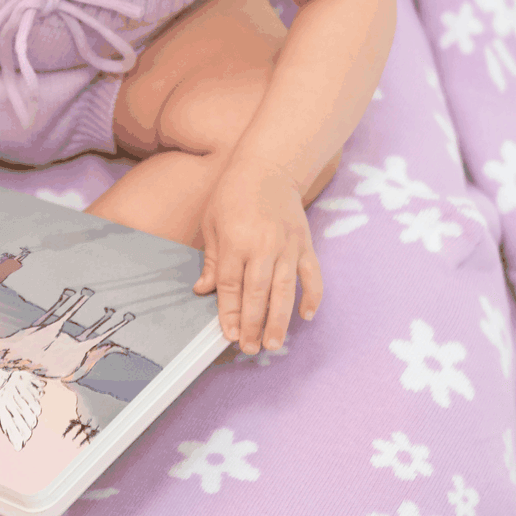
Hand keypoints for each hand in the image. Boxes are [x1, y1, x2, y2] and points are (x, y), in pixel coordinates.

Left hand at [193, 158, 322, 353]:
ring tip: (275, 344)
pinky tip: (307, 315)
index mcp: (234, 241)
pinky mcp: (305, 244)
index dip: (229, 313)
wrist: (268, 167)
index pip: (231, 286)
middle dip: (252, 324)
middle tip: (250, 348)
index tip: (228, 335)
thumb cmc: (234, 193)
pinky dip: (312, 296)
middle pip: (256, 294)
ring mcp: (286, 246)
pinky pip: (312, 275)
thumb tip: (203, 290)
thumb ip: (212, 260)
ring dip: (279, 320)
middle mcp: (262, 246)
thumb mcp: (212, 222)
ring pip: (284, 290)